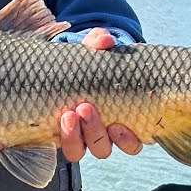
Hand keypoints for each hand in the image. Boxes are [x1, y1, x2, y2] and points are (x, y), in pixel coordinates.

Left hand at [58, 28, 142, 161]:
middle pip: (103, 148)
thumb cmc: (93, 62)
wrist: (66, 66)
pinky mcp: (58, 134)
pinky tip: (57, 120)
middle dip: (94, 131)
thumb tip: (104, 40)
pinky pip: (59, 145)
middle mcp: (102, 135)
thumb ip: (100, 43)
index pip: (133, 142)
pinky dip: (60, 136)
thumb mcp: (97, 50)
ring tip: (68, 114)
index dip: (127, 140)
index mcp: (122, 122)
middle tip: (84, 107)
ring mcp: (78, 136)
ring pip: (78, 150)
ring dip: (73, 136)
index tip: (117, 125)